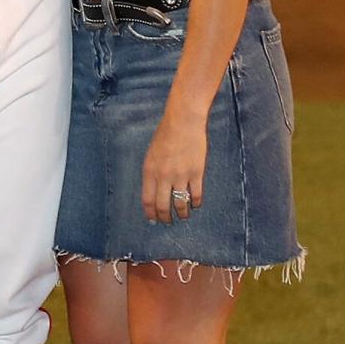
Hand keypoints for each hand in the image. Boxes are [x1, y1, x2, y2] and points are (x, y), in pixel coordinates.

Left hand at [141, 105, 206, 223]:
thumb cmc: (166, 135)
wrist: (183, 122)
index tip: (153, 220)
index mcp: (149, 171)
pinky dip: (196, 203)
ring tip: (183, 216)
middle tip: (168, 222)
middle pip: (162, 206)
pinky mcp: (196, 173)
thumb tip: (155, 191)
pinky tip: (196, 205)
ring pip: (180, 204)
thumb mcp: (151, 154)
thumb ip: (152, 173)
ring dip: (182, 214)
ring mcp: (180, 176)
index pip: (147, 200)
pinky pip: (196, 195)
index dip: (150, 213)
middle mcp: (163, 176)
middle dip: (165, 218)